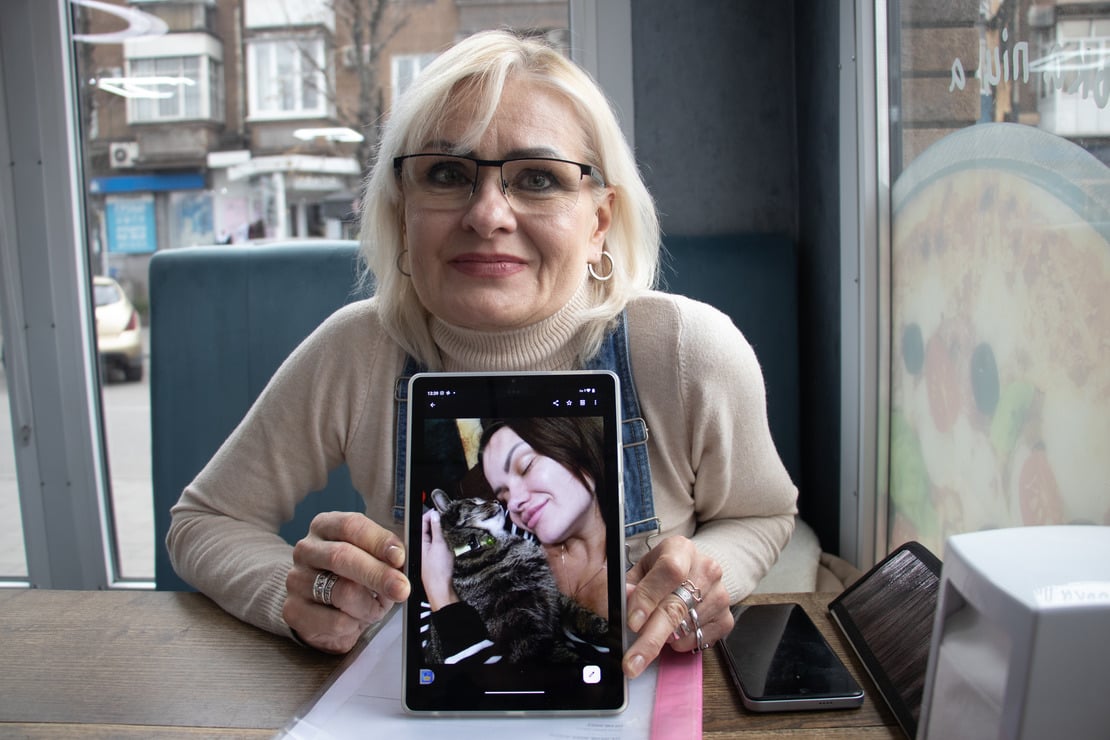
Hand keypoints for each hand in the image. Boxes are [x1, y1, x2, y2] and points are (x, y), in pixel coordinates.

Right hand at [283, 511, 410, 653]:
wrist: (324, 612)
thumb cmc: (353, 578)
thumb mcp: (372, 559)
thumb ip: (386, 557)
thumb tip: (401, 561)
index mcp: (325, 526)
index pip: (351, 526)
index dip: (378, 541)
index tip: (399, 557)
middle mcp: (306, 549)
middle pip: (341, 557)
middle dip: (377, 574)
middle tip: (401, 588)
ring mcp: (296, 580)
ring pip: (341, 592)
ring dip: (369, 605)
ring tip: (375, 608)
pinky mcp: (294, 610)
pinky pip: (335, 621)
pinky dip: (355, 624)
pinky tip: (354, 619)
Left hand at [421, 509, 459, 610]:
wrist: (443, 591)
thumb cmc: (438, 573)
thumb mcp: (440, 545)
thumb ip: (438, 528)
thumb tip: (436, 514)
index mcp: (417, 541)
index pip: (423, 520)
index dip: (433, 513)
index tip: (444, 510)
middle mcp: (421, 547)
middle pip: (430, 527)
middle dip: (440, 523)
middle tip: (451, 520)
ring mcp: (428, 554)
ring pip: (436, 536)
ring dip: (444, 533)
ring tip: (452, 533)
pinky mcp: (435, 560)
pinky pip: (441, 545)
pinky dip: (447, 542)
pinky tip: (453, 544)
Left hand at [622, 536, 732, 677]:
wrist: (693, 574)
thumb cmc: (660, 574)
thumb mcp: (640, 572)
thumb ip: (628, 586)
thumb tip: (626, 601)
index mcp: (680, 550)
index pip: (669, 571)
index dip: (650, 597)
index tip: (632, 622)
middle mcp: (706, 569)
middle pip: (678, 607)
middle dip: (651, 639)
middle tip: (632, 663)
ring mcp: (720, 594)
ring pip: (687, 629)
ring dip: (664, 638)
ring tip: (655, 627)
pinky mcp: (727, 617)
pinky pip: (700, 641)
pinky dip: (681, 643)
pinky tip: (675, 630)